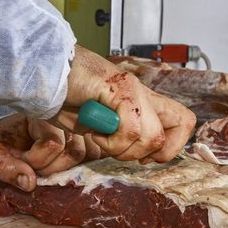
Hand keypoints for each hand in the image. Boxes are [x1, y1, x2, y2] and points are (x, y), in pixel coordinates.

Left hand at [0, 114, 104, 191]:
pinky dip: (82, 167)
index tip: (21, 161)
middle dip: (51, 168)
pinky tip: (63, 168)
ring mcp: (83, 130)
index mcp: (43, 116)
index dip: (36, 160)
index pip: (52, 143)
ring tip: (47, 168)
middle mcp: (68, 120)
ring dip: (65, 170)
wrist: (13, 135)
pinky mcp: (91, 141)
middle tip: (34, 169)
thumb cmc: (6, 142)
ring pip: (87, 156)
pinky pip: (97, 156)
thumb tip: (29, 183)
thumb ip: (4, 166)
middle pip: (73, 152)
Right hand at [50, 46, 196, 162]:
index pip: (184, 120)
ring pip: (152, 136)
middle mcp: (143, 93)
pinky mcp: (120, 88)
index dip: (170, 146)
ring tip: (98, 135)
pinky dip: (109, 141)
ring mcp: (134, 89)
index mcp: (142, 100)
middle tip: (120, 149)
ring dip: (121, 148)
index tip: (143, 157)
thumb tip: (131, 150)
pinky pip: (129, 129)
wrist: (44, 70)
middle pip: (183, 124)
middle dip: (150, 151)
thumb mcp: (98, 123)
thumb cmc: (65, 95)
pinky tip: (92, 130)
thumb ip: (118, 134)